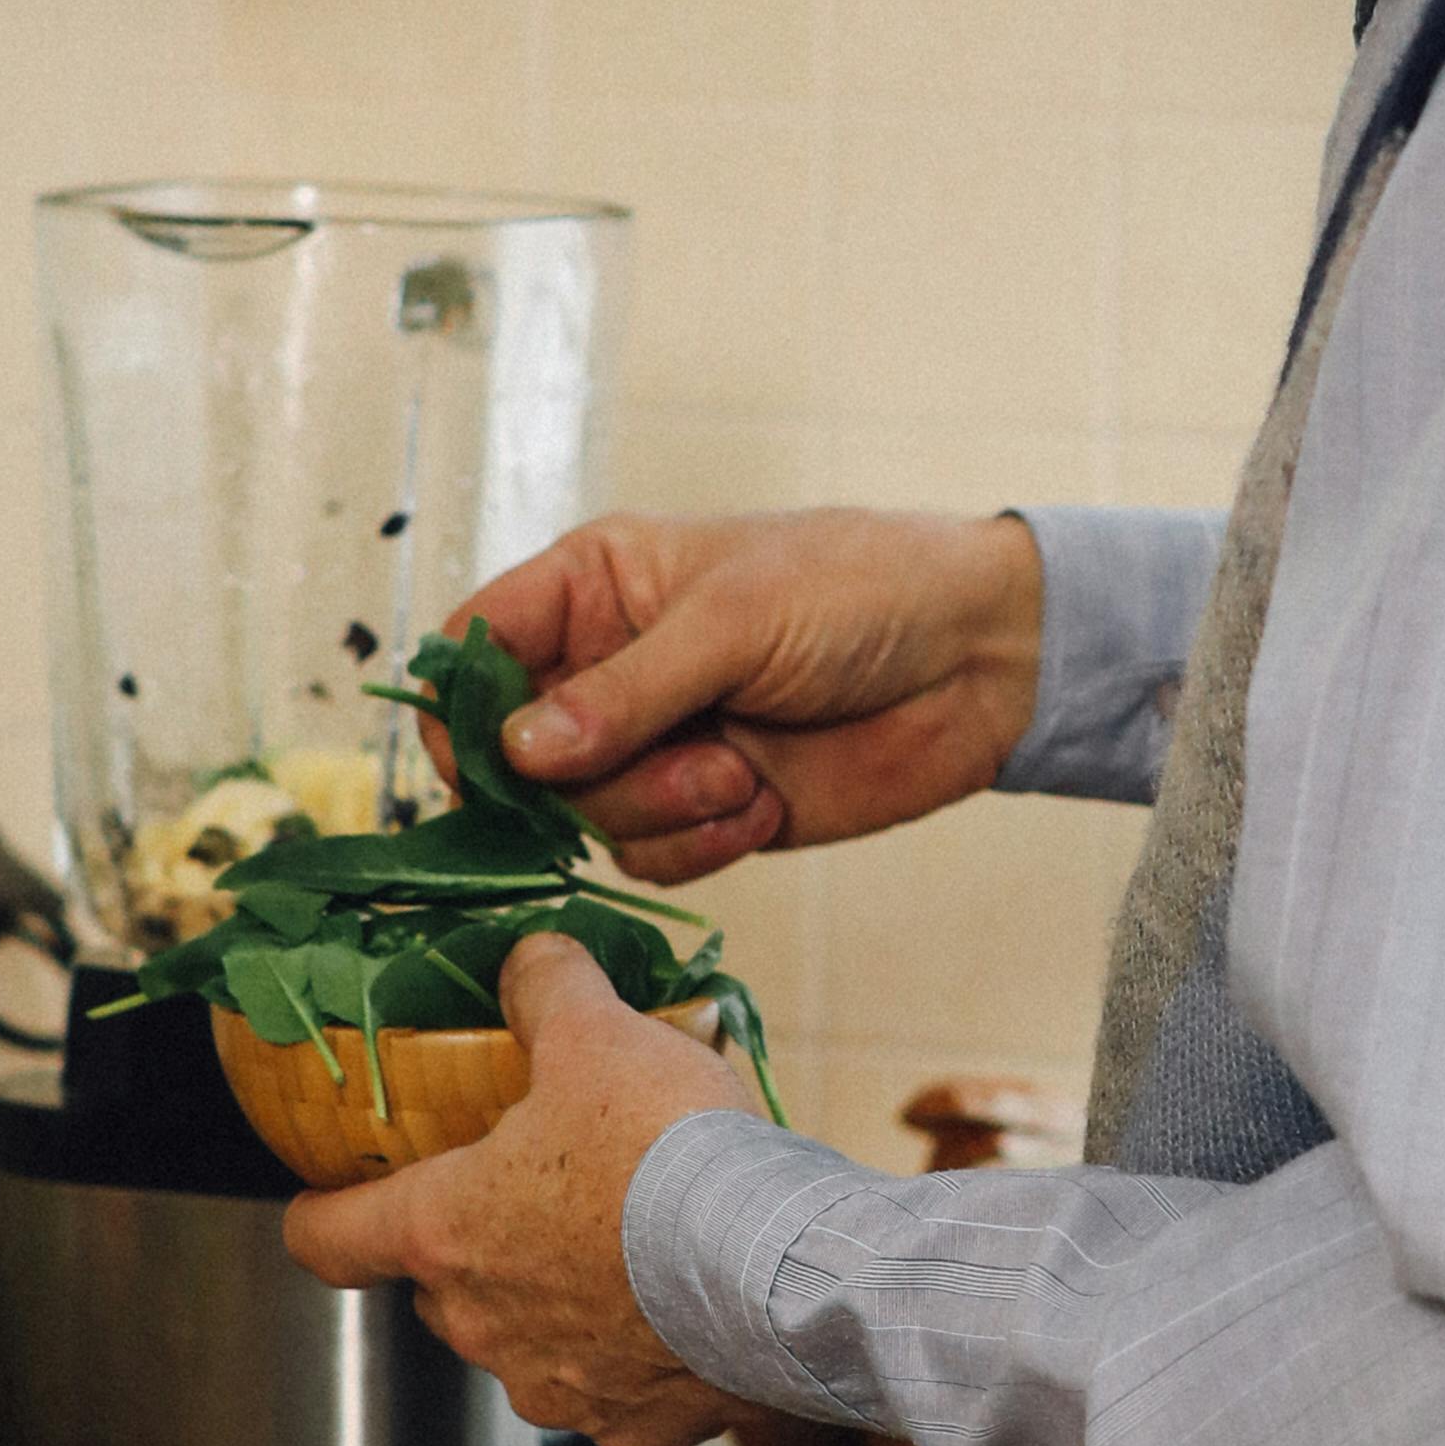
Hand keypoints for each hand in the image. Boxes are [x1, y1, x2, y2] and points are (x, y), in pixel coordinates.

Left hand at [280, 939, 756, 1445]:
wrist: (783, 1271)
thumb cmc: (673, 1157)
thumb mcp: (600, 1036)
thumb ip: (547, 990)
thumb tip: (530, 961)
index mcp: (445, 1233)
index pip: (327, 1239)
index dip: (323, 1212)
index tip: (331, 1199)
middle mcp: (482, 1325)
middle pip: (440, 1286)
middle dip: (480, 1242)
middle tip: (542, 1188)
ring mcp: (554, 1386)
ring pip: (525, 1340)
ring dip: (559, 1299)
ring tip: (630, 1244)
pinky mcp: (629, 1428)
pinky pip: (610, 1387)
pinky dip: (634, 1350)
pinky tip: (680, 1303)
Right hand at [448, 505, 1045, 885]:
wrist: (980, 660)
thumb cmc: (860, 591)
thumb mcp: (734, 621)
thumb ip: (623, 691)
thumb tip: (514, 752)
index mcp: (599, 587)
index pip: (480, 645)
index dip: (464, 705)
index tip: (490, 758)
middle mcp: (611, 668)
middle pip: (519, 755)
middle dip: (592, 775)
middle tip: (680, 753)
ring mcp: (657, 744)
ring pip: (585, 816)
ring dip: (660, 809)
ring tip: (743, 774)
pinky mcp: (705, 809)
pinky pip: (649, 858)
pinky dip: (700, 843)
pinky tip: (761, 806)